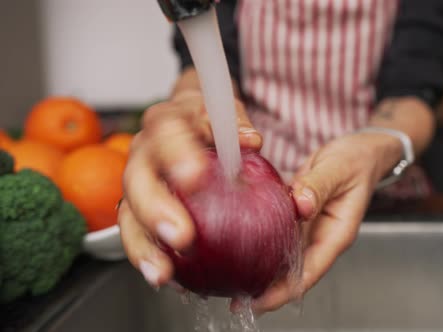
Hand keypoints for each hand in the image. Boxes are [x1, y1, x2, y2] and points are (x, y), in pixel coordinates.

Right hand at [117, 90, 261, 287]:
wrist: (190, 122)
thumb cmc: (210, 122)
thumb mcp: (227, 113)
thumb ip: (237, 125)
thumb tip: (250, 141)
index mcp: (167, 121)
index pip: (167, 131)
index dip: (177, 154)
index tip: (195, 177)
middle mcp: (144, 151)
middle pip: (139, 178)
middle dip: (156, 210)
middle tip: (181, 235)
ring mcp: (138, 181)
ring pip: (129, 212)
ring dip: (145, 245)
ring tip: (162, 271)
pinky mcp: (138, 208)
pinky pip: (136, 234)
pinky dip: (148, 257)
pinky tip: (165, 278)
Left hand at [248, 131, 401, 314]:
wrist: (359, 150)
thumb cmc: (357, 160)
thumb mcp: (339, 169)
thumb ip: (319, 185)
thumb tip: (301, 204)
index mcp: (336, 234)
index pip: (309, 271)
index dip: (284, 291)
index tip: (259, 302)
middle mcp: (321, 237)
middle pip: (293, 273)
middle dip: (267, 289)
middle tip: (236, 299)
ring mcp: (309, 229)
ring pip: (283, 257)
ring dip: (261, 269)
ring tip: (234, 280)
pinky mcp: (298, 218)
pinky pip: (278, 235)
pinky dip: (261, 243)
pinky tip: (241, 247)